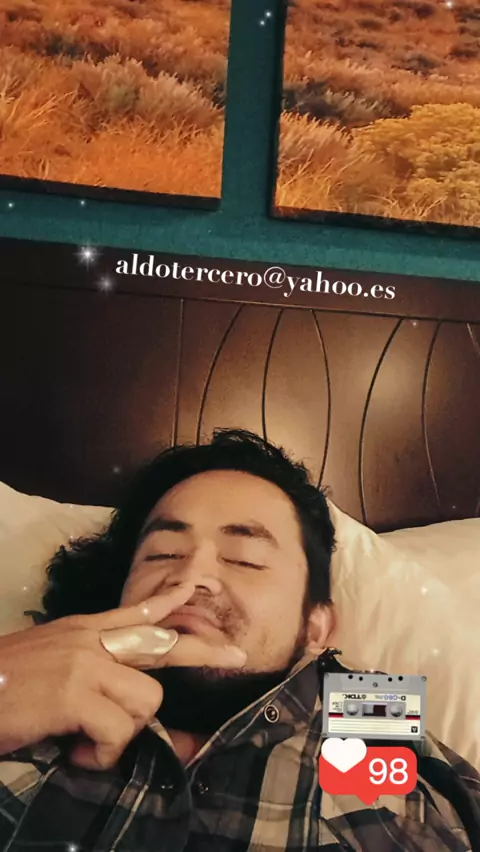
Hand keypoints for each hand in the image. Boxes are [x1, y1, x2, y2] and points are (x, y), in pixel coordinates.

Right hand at [0, 583, 244, 769]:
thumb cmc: (2, 685)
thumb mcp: (47, 660)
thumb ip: (84, 665)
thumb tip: (117, 691)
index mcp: (82, 631)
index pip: (136, 610)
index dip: (173, 599)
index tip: (201, 579)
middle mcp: (89, 640)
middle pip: (162, 645)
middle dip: (202, 652)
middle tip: (236, 656)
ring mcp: (84, 664)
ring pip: (146, 698)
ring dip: (123, 732)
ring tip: (86, 742)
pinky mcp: (75, 693)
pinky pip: (119, 731)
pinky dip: (102, 754)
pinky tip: (75, 752)